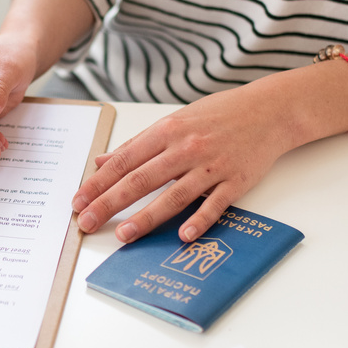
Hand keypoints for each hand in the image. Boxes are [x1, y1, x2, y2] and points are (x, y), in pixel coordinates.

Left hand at [71, 80, 300, 244]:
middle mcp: (186, 148)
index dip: (98, 182)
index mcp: (166, 131)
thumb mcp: (174, 121)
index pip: (124, 161)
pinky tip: (183, 236)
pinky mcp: (236, 181)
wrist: (269, 110)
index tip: (78, 200)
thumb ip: (138, 144)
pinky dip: (199, 221)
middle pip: (141, 180)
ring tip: (124, 235)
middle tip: (87, 222)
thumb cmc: (219, 115)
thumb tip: (102, 161)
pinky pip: (214, 204)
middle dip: (110, 203)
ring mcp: (212, 166)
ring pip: (174, 195)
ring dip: (147, 217)